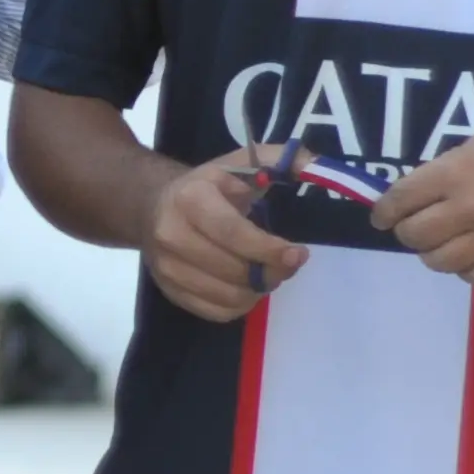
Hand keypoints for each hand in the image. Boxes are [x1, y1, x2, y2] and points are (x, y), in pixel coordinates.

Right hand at [148, 144, 304, 324]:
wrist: (154, 205)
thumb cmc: (209, 186)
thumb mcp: (243, 163)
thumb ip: (283, 160)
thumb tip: (319, 166)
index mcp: (191, 198)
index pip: (233, 233)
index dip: (268, 249)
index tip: (297, 254)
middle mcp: (172, 234)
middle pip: (233, 270)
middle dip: (271, 271)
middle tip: (287, 263)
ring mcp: (166, 267)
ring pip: (227, 296)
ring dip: (257, 290)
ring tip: (265, 272)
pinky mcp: (169, 291)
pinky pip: (215, 313)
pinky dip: (239, 305)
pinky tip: (245, 286)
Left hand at [373, 106, 473, 287]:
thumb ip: (440, 174)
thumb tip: (408, 201)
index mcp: (455, 173)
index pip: (400, 201)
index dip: (384, 212)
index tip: (382, 217)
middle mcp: (470, 207)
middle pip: (414, 237)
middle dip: (407, 232)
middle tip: (416, 227)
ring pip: (439, 262)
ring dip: (434, 253)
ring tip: (444, 241)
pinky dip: (465, 268)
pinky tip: (471, 254)